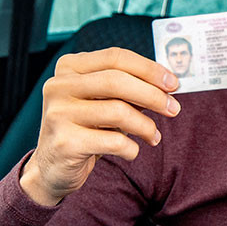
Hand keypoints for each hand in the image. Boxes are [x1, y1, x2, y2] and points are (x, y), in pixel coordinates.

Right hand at [21, 47, 179, 205]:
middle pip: (116, 81)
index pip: (115, 57)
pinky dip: (132, 148)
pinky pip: (114, 141)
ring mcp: (58, 114)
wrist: (53, 167)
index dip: (148, 68)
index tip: (173, 83)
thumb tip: (166, 83)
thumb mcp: (102, 102)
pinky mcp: (65, 143)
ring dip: (146, 126)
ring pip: (118, 111)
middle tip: (173, 108)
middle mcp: (59, 86)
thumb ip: (127, 88)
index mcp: (69, 67)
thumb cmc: (85, 129)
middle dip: (152, 94)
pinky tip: (132, 151)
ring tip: (154, 136)